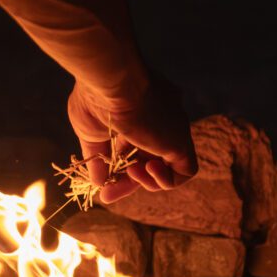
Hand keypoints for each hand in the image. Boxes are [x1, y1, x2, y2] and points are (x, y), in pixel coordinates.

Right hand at [67, 72, 197, 202]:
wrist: (110, 81)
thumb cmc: (95, 98)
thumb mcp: (90, 133)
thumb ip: (97, 158)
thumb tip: (99, 182)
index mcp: (139, 112)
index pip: (134, 149)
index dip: (119, 171)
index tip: (102, 186)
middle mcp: (160, 118)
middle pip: (149, 160)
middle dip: (129, 181)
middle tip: (108, 194)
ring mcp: (172, 129)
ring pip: (168, 166)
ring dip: (146, 180)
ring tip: (130, 173)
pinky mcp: (181, 140)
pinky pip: (186, 171)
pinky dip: (165, 180)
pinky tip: (145, 170)